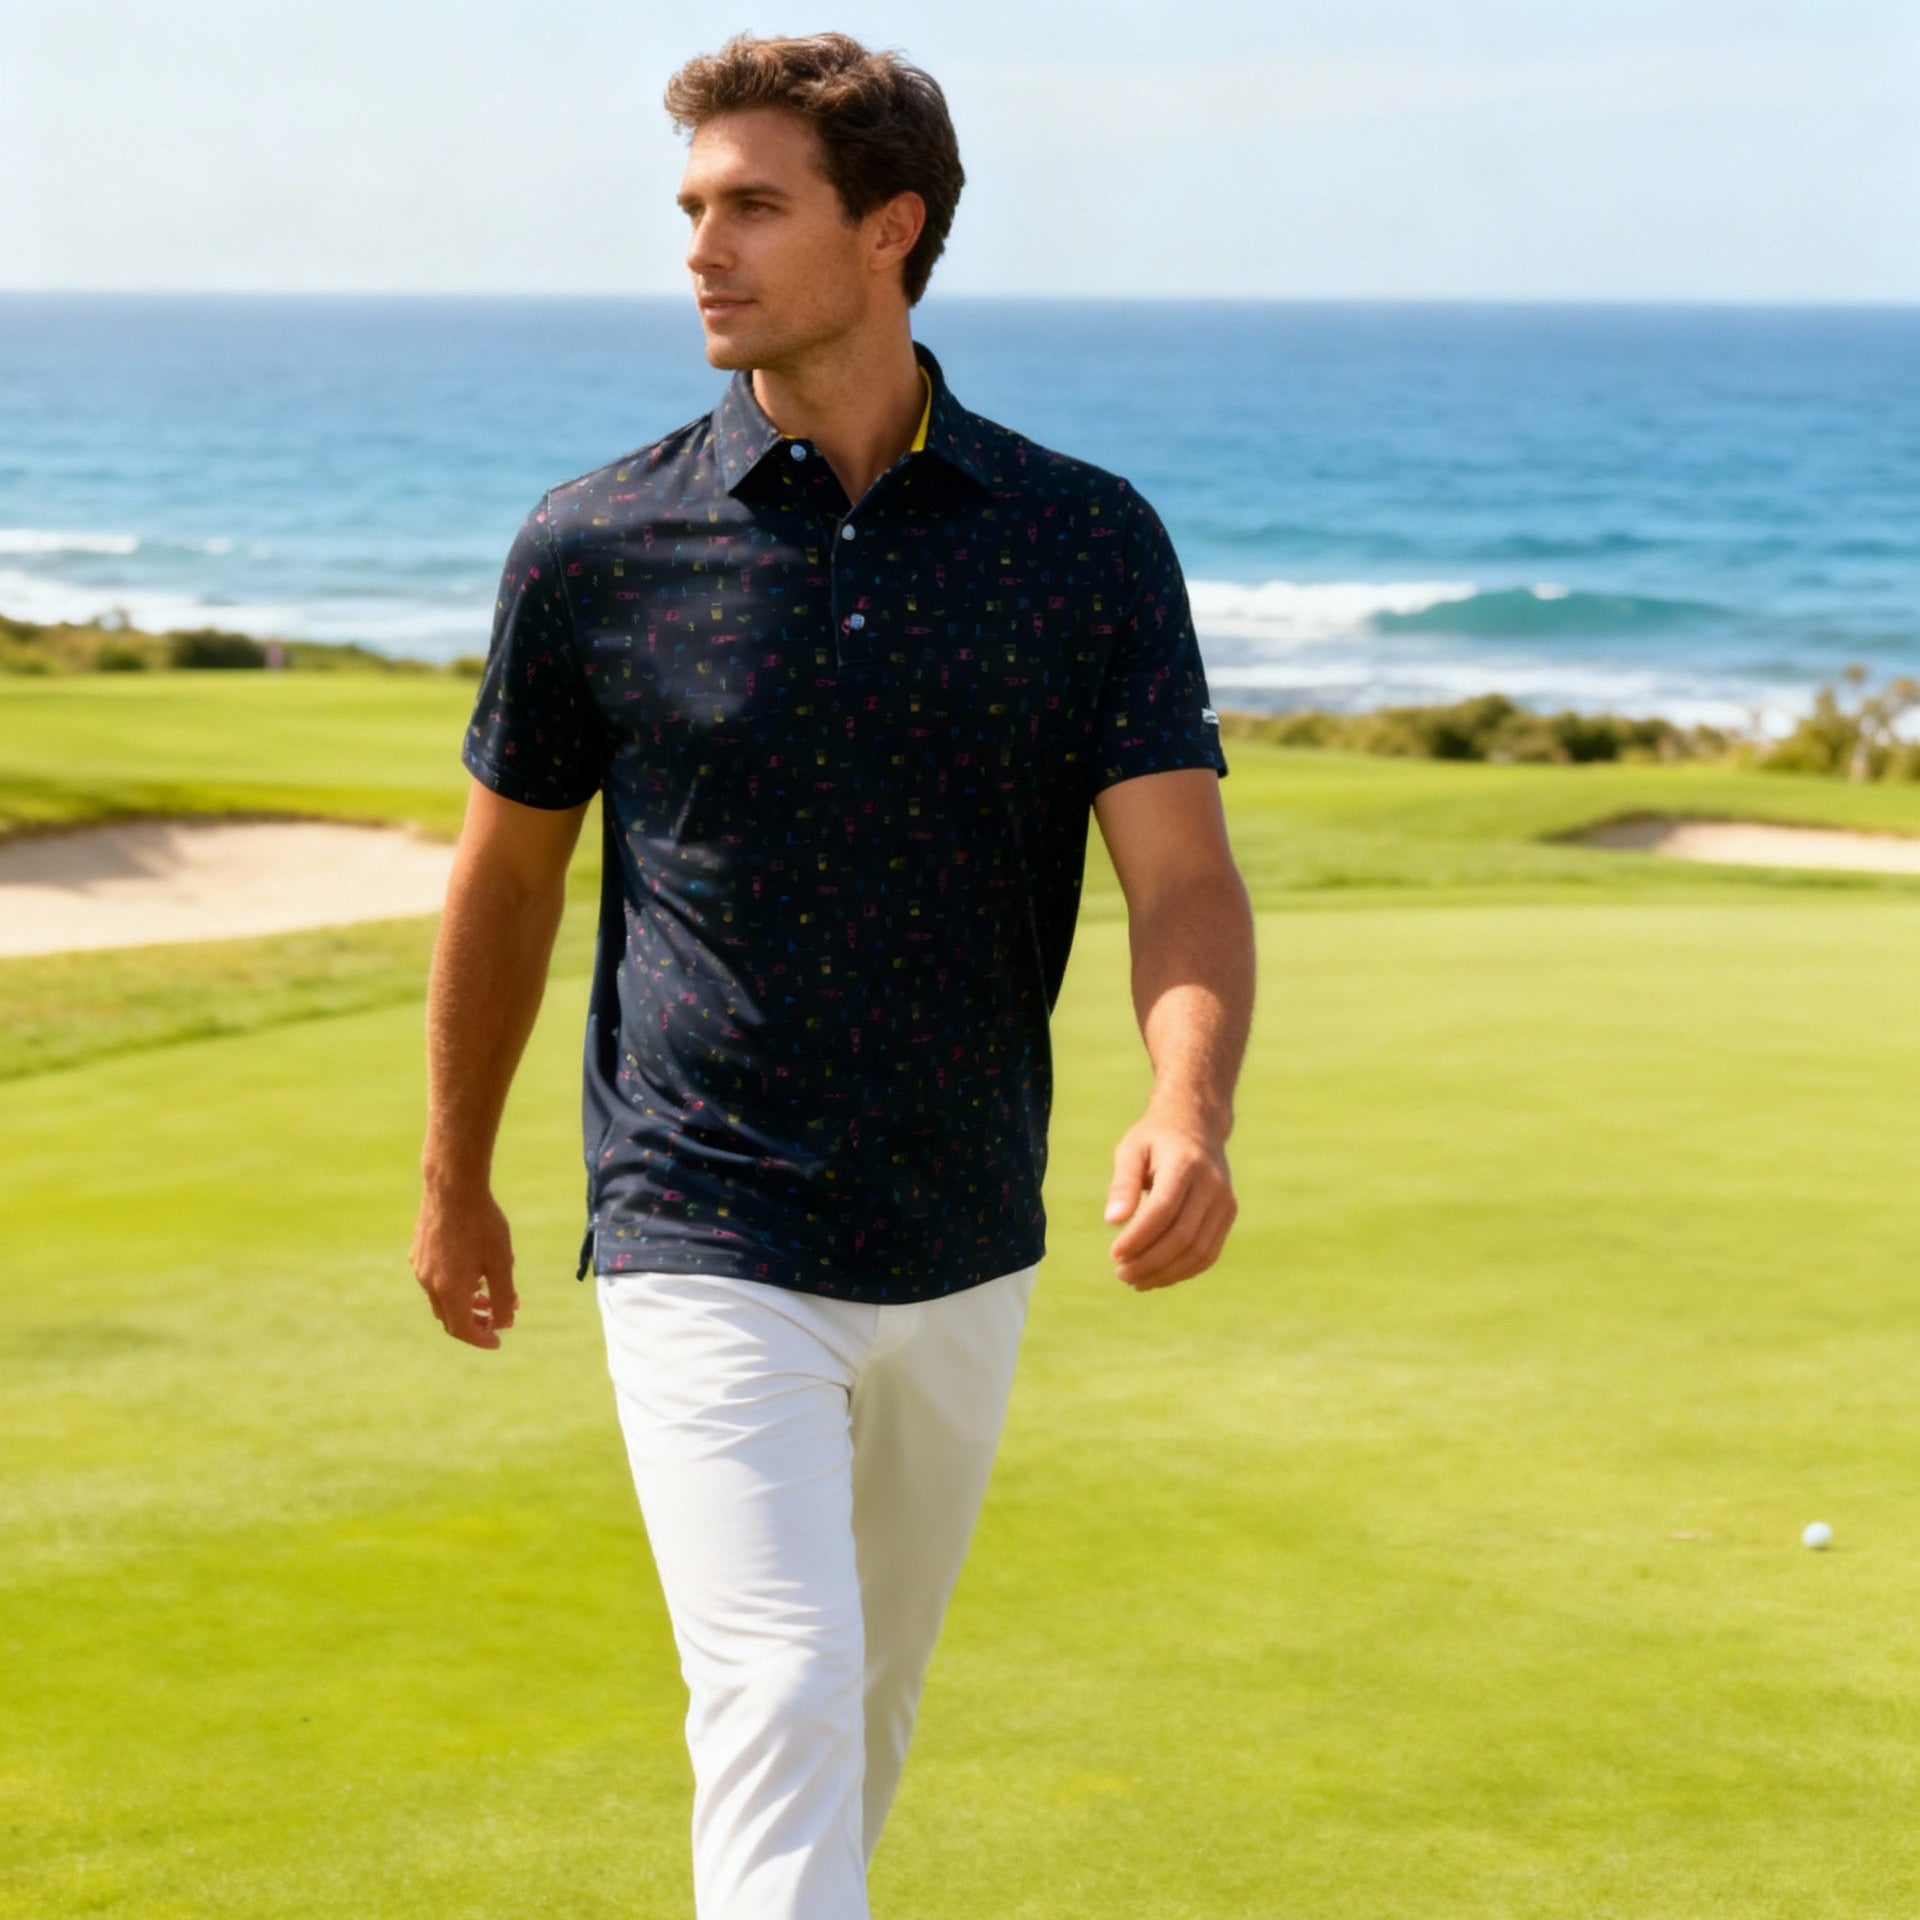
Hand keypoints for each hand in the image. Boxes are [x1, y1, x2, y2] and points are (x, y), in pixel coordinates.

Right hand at [410, 1179, 518, 1349]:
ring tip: (487, 1295)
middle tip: (496, 1318)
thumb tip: (504, 1323)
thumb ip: (504, 1297)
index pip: (462, 1330)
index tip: (498, 1341)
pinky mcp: (418, 1252)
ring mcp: (420, 1267)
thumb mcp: (502, 1262)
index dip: (481, 1339)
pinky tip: (471, 1272)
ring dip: (464, 1304)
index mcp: (449, 1289)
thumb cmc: (482, 1223)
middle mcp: (429, 1283)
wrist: (452, 1186)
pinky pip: (434, 1281)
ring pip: (441, 1300)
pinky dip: (453, 1287)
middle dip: (474, 1323)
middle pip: (450, 1318)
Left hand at [1103, 1104, 1236, 1290]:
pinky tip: (1158, 1276)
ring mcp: (1225, 1201)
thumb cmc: (1155, 1138)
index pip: (1163, 1210)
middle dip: (1150, 1262)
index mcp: (1185, 1163)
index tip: (1114, 1254)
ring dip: (1166, 1273)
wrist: (1198, 1123)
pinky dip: (1183, 1271)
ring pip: (1199, 1251)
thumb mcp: (1132, 1149)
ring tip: (1136, 1281)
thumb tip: (1112, 1222)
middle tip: (1121, 1274)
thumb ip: (1122, 1184)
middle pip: (1182, 1236)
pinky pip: (1209, 1253)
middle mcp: (1212, 1184)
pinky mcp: (1229, 1214)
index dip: (1139, 1238)